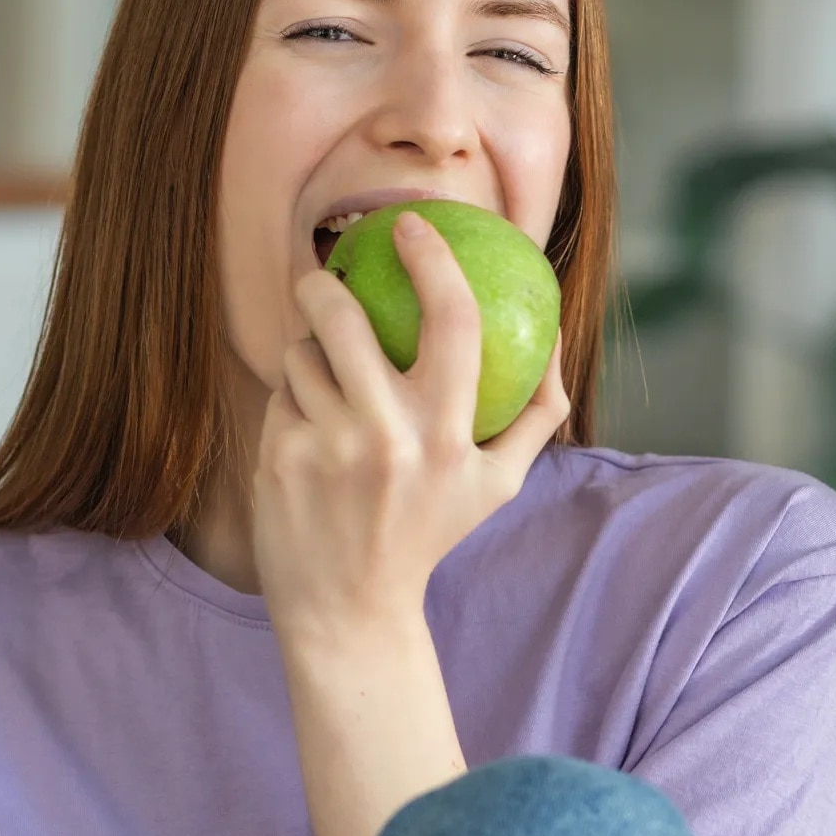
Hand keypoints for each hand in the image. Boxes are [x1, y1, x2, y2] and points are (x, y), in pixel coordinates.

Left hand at [251, 209, 567, 641]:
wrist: (350, 610)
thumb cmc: (430, 532)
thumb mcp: (499, 483)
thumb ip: (540, 411)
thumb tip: (555, 333)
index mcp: (450, 434)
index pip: (453, 319)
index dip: (432, 258)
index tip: (409, 225)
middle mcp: (389, 436)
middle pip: (344, 317)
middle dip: (324, 284)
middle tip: (324, 279)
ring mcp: (328, 447)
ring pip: (303, 354)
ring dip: (308, 354)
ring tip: (323, 381)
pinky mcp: (279, 459)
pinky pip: (281, 395)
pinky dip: (292, 401)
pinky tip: (304, 431)